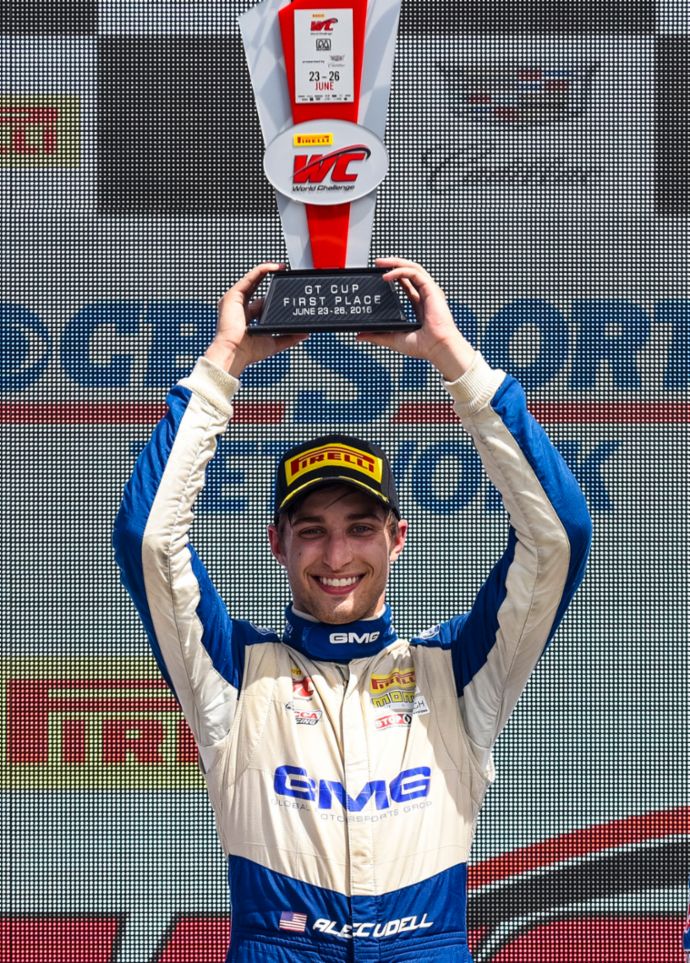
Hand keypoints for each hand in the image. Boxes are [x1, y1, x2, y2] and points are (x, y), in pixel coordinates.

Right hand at [205, 263, 306, 377]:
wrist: (235, 353)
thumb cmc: (248, 352)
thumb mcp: (274, 343)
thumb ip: (289, 338)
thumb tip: (305, 334)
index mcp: (248, 319)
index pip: (261, 303)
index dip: (274, 297)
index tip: (287, 295)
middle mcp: (240, 308)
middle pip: (257, 289)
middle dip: (272, 283)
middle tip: (286, 278)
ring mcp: (236, 301)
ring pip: (253, 280)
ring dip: (268, 271)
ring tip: (283, 268)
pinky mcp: (234, 294)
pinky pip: (250, 277)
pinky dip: (263, 269)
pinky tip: (275, 266)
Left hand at [356, 258, 474, 380]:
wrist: (437, 348)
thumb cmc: (423, 347)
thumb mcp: (393, 339)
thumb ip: (377, 336)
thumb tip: (359, 336)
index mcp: (420, 307)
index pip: (407, 286)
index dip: (394, 278)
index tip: (379, 277)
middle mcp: (426, 296)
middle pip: (409, 272)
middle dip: (393, 265)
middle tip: (377, 264)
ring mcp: (429, 291)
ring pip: (412, 268)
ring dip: (395, 262)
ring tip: (379, 263)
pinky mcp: (431, 289)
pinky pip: (413, 273)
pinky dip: (399, 271)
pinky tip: (386, 276)